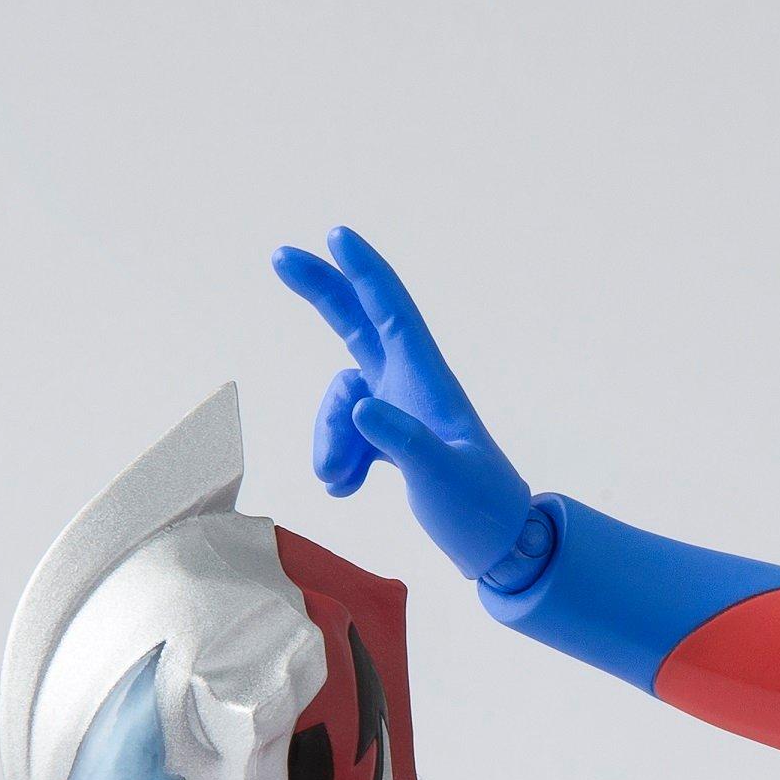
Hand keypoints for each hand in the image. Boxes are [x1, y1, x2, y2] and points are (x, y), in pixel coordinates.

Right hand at [273, 226, 542, 585]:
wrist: (499, 544)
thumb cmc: (479, 508)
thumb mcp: (441, 477)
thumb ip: (403, 441)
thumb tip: (361, 407)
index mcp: (427, 381)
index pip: (391, 312)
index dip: (365, 272)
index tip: (338, 236)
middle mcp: (411, 386)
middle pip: (357, 324)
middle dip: (323, 292)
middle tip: (280, 258)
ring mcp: (398, 410)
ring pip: (341, 400)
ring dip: (328, 437)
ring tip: (338, 483)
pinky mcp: (391, 438)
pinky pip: (346, 431)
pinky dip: (338, 458)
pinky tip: (346, 489)